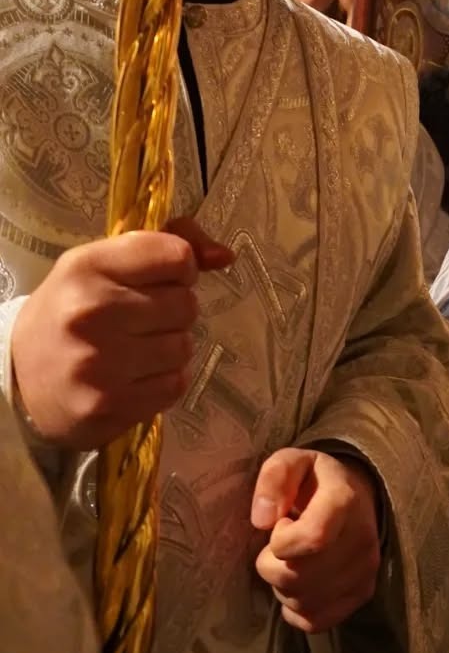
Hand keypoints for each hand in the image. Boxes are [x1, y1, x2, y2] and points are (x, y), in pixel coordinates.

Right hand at [9, 218, 232, 446]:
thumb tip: (225, 256)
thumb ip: (166, 246)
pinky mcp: (109, 405)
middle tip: (142, 321)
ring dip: (170, 348)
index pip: (177, 255)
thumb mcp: (103, 265)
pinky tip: (135, 376)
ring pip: (184, 346)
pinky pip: (175, 385)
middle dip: (174, 311)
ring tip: (136, 350)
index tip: (161, 280)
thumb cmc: (71, 312)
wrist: (19, 380)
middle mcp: (91, 312)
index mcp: (87, 266)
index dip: (180, 268)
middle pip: (186, 303)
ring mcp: (99, 363)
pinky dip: (165, 380)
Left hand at [252, 449, 382, 632]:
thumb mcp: (293, 462)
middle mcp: (362, 539)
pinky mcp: (362, 594)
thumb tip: (262, 520)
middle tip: (279, 545)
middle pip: (298, 576)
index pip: (312, 537)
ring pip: (302, 601)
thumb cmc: (315, 481)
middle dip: (272, 565)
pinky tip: (301, 583)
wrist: (356, 498)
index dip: (280, 540)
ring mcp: (365, 570)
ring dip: (283, 586)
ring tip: (292, 561)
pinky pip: (314, 621)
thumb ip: (274, 478)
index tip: (279, 525)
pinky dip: (297, 608)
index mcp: (344, 500)